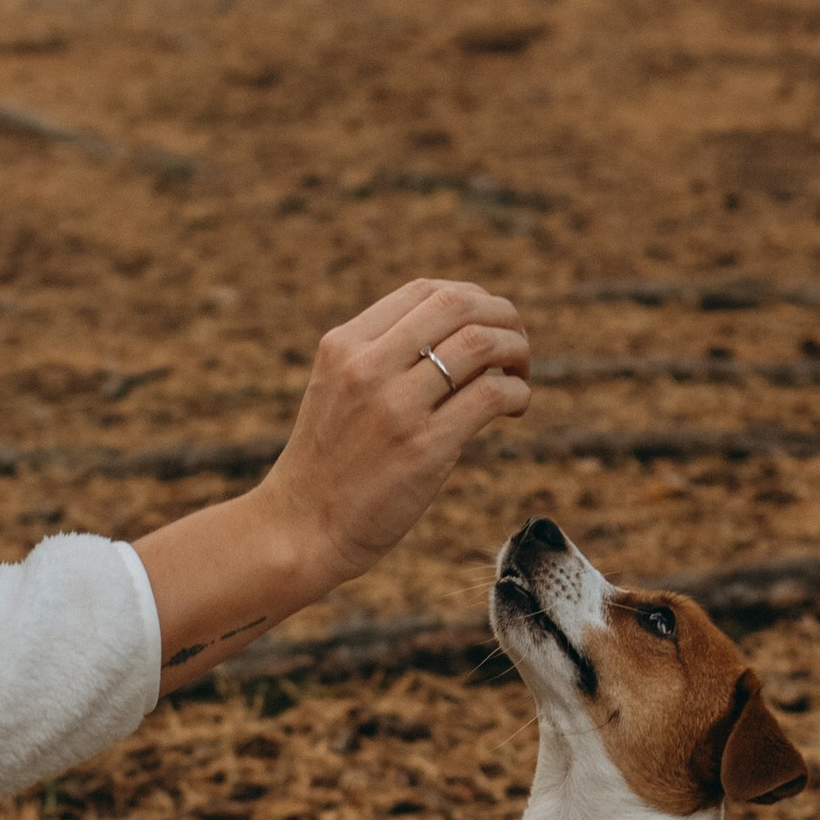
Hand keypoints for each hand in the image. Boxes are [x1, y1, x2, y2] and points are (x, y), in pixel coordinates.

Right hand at [259, 277, 530, 584]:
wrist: (299, 529)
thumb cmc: (328, 465)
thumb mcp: (338, 391)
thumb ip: (383, 360)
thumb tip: (461, 340)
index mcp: (344, 345)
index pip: (424, 290)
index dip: (471, 299)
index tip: (487, 325)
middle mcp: (367, 366)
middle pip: (459, 304)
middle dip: (503, 317)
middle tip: (517, 346)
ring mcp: (395, 406)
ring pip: (481, 343)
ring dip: (517, 352)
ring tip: (519, 376)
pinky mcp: (424, 448)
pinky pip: (491, 395)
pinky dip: (517, 393)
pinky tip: (513, 409)